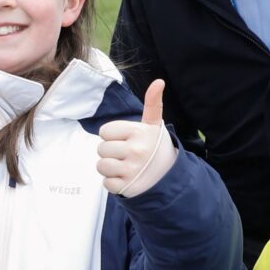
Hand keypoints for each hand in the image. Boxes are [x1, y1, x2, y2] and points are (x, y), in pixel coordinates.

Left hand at [96, 80, 174, 197]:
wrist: (169, 176)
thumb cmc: (155, 146)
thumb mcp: (154, 125)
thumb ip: (152, 103)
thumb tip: (159, 81)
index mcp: (140, 132)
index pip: (104, 132)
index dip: (113, 136)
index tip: (127, 139)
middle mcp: (137, 151)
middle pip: (101, 149)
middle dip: (111, 152)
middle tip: (127, 154)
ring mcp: (132, 170)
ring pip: (101, 166)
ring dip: (110, 167)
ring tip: (125, 165)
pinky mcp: (128, 187)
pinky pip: (106, 183)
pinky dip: (113, 182)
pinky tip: (126, 178)